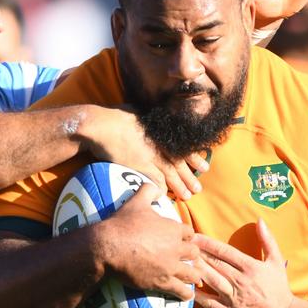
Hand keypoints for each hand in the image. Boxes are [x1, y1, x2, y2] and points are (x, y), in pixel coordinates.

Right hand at [85, 105, 207, 199]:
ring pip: (170, 174)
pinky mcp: (140, 166)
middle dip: (190, 177)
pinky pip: (155, 180)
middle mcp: (159, 145)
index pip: (183, 148)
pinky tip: (165, 195)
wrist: (103, 126)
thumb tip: (150, 117)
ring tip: (188, 196)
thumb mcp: (139, 112)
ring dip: (180, 186)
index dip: (194, 158)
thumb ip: (149, 119)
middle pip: (179, 163)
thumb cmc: (117, 116)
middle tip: (199, 189)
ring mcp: (150, 157)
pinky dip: (161, 189)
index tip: (204, 166)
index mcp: (161, 133)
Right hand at [98, 183, 200, 299]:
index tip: (182, 240)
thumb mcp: (136, 201)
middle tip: (186, 259)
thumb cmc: (122, 223)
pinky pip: (182, 291)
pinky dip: (185, 293)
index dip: (186, 236)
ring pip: (193, 273)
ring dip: (192, 275)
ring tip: (190, 277)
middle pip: (194, 253)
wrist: (108, 246)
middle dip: (191, 255)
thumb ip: (148, 190)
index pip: (190, 233)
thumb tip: (156, 187)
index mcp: (173, 228)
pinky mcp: (162, 282)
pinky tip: (185, 294)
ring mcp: (171, 266)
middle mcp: (176, 248)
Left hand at [192, 219, 293, 307]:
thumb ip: (267, 240)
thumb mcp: (276, 261)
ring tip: (185, 261)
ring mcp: (234, 297)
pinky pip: (211, 303)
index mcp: (250, 267)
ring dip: (197, 270)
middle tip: (184, 245)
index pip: (225, 252)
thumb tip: (260, 220)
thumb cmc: (278, 287)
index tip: (195, 236)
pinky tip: (189, 287)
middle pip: (215, 264)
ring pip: (211, 281)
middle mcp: (240, 281)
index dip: (208, 243)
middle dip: (198, 253)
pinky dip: (199, 296)